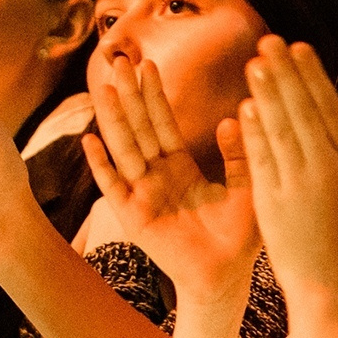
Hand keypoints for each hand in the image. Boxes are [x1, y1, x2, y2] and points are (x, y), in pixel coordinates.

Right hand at [85, 59, 258, 305]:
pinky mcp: (133, 217)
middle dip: (129, 96)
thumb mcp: (246, 186)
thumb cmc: (238, 236)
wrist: (227, 277)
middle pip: (139, 128)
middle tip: (119, 61)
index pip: (163, 122)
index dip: (154, 94)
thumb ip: (240, 154)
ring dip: (114, 120)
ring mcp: (142, 195)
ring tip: (106, 89)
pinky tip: (90, 140)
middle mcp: (156, 177)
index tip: (148, 63)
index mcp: (179, 167)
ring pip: (124, 149)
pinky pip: (113, 187)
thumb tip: (236, 116)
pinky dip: (101, 165)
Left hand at [236, 38, 337, 300]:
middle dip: (284, 73)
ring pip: (281, 128)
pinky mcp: (273, 200)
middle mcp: (328, 168)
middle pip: (303, 110)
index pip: (328, 107)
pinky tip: (244, 107)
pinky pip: (263, 157)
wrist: (326, 278)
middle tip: (267, 42)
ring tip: (253, 64)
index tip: (296, 46)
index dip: (310, 75)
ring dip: (266, 93)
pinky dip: (253, 131)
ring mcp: (300, 183)